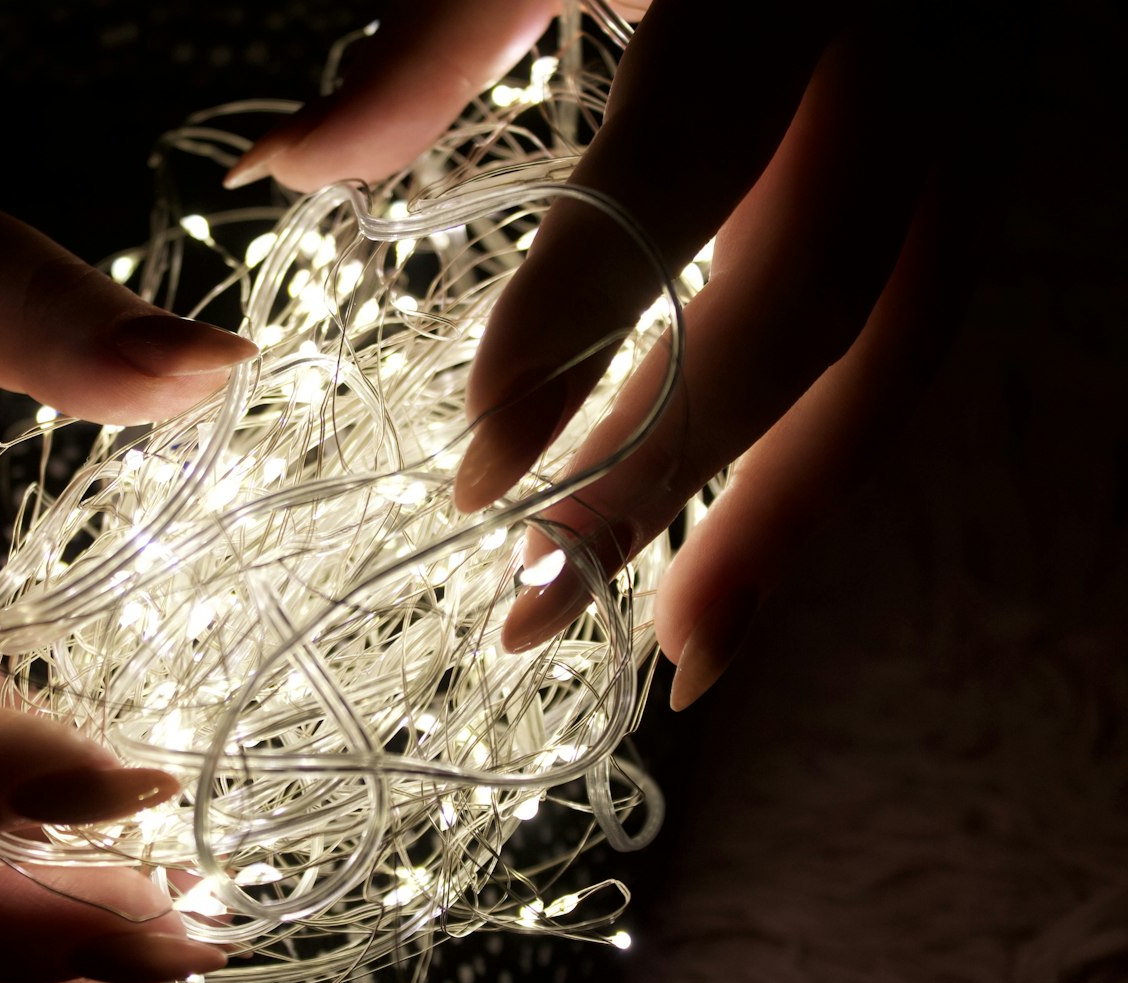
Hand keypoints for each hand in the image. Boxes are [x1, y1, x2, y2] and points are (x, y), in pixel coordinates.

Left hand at [227, 0, 971, 707]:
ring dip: (793, 517)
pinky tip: (744, 544)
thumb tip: (290, 171)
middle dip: (683, 468)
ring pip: (899, 343)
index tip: (473, 470)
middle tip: (551, 601)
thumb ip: (438, 27)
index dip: (579, 329)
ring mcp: (954, 107)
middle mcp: (900, 51)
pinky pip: (904, 325)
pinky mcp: (951, 158)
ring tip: (689, 657)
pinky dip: (826, 450)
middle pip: (818, 298)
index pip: (682, 170)